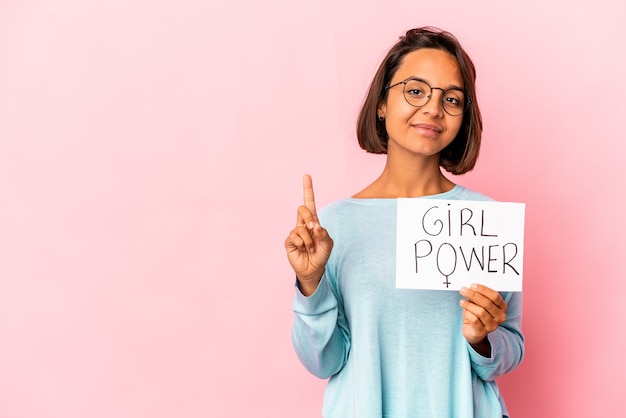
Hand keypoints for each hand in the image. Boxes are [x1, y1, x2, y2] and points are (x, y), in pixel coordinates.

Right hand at [284, 174, 333, 295]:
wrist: (314, 269)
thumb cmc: (321, 255)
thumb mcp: (328, 244)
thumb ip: (323, 233)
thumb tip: (314, 225)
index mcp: (313, 221)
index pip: (309, 202)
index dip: (307, 189)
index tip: (306, 176)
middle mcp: (302, 224)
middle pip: (303, 209)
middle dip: (309, 217)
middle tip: (314, 229)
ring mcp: (295, 232)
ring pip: (301, 227)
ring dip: (309, 239)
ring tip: (311, 248)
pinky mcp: (289, 241)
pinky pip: (295, 237)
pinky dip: (302, 244)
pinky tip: (303, 250)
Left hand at [459, 284, 507, 355]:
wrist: (472, 330)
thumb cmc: (476, 314)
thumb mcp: (479, 303)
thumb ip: (478, 296)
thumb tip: (470, 287)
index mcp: (502, 307)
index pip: (495, 296)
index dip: (483, 290)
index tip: (472, 285)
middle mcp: (500, 317)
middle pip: (487, 303)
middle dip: (473, 295)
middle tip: (463, 290)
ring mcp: (492, 325)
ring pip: (481, 312)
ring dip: (469, 305)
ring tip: (462, 302)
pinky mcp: (482, 332)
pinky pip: (474, 320)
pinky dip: (468, 313)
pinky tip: (464, 310)